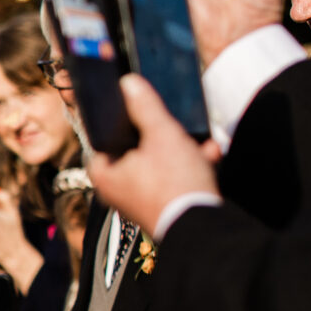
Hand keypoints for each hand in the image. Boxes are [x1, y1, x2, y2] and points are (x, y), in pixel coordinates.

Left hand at [84, 76, 220, 240]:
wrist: (204, 227)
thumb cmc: (174, 182)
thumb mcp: (162, 135)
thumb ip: (145, 107)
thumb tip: (128, 83)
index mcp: (104, 173)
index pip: (101, 136)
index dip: (117, 118)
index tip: (131, 103)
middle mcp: (117, 190)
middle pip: (133, 147)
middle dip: (159, 131)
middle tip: (170, 117)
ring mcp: (140, 199)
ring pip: (158, 161)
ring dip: (180, 146)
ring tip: (198, 136)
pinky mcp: (163, 206)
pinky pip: (172, 177)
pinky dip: (188, 164)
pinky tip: (209, 153)